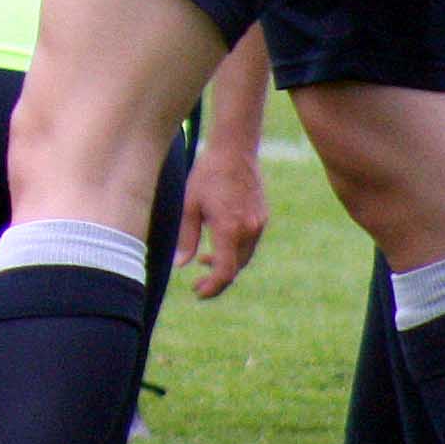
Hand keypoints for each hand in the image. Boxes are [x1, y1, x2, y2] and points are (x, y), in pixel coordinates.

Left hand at [177, 133, 270, 298]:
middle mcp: (250, 231)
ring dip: (226, 263)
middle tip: (197, 281)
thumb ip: (187, 237)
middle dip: (217, 278)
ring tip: (204, 260)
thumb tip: (181, 265)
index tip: (198, 292)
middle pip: (236, 267)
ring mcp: (259, 224)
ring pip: (244, 256)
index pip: (225, 272)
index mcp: (230, 230)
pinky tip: (219, 241)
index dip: (212, 287)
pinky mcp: (262, 217)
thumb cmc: (207, 175)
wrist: (235, 151)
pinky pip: (249, 242)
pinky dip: (235, 249)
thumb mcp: (190, 205)